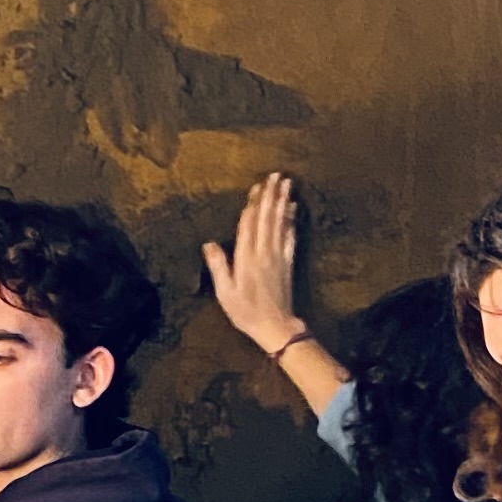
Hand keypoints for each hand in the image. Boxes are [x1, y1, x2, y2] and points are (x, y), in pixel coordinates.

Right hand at [202, 175, 303, 356]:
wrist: (276, 325)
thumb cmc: (246, 311)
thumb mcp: (225, 293)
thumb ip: (219, 267)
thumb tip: (209, 244)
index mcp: (247, 258)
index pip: (249, 224)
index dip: (253, 204)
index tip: (256, 186)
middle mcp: (264, 252)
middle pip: (267, 218)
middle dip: (271, 195)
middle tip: (275, 175)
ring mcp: (278, 256)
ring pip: (280, 222)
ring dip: (283, 201)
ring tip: (286, 183)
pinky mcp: (287, 262)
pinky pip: (290, 236)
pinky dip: (291, 220)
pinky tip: (293, 208)